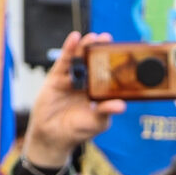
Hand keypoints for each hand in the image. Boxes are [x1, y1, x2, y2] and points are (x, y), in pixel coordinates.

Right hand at [20, 30, 126, 168]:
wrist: (54, 138)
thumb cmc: (78, 130)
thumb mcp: (96, 122)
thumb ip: (106, 111)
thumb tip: (121, 106)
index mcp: (97, 91)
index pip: (105, 73)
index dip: (111, 62)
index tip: (120, 51)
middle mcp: (84, 83)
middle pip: (92, 62)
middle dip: (98, 49)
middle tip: (106, 38)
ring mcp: (70, 79)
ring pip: (78, 59)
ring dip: (85, 46)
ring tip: (93, 37)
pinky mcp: (56, 79)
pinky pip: (63, 62)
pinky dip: (68, 49)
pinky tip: (75, 37)